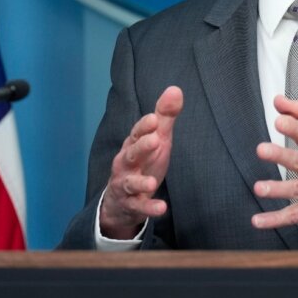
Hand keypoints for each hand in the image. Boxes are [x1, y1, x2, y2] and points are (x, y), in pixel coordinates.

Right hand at [99, 86, 182, 238]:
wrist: (122, 199)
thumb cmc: (143, 162)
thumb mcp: (156, 139)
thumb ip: (165, 117)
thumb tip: (175, 89)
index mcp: (132, 145)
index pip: (136, 133)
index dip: (144, 126)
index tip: (155, 119)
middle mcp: (125, 164)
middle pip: (131, 154)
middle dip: (141, 147)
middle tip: (155, 140)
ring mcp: (126, 185)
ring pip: (130, 182)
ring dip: (140, 182)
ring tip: (152, 181)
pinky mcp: (131, 205)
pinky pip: (139, 207)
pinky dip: (149, 207)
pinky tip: (161, 208)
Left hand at [251, 95, 297, 230]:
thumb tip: (279, 101)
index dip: (294, 127)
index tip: (280, 121)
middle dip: (281, 155)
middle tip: (262, 149)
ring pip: (297, 189)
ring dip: (278, 189)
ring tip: (260, 188)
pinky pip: (294, 215)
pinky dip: (276, 220)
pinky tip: (259, 220)